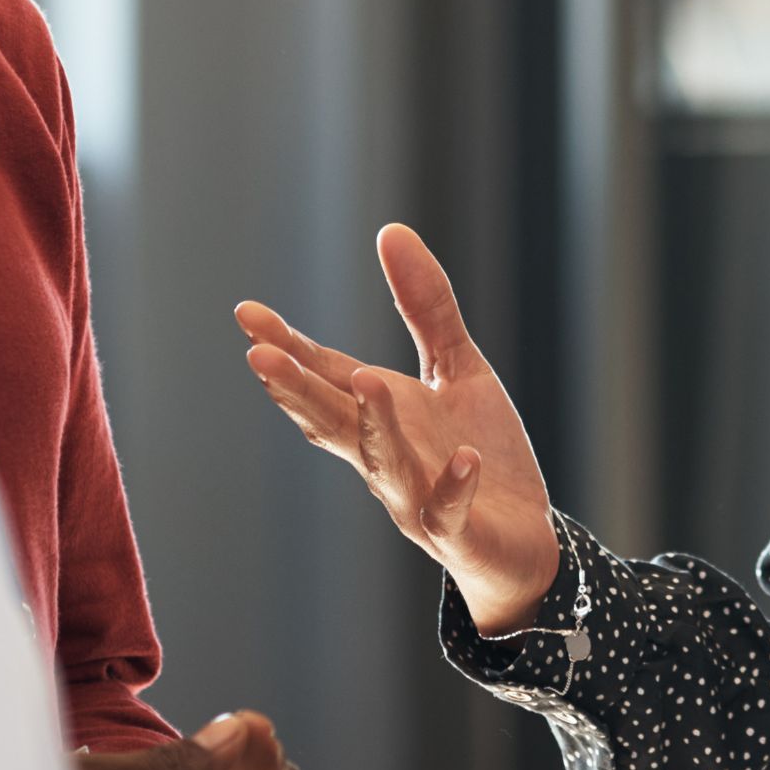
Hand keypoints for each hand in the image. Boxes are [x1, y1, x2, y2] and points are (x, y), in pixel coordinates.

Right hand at [236, 225, 561, 634]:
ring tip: (366, 382)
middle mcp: (383, 457)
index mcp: (378, 414)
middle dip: (297, 390)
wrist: (522, 540)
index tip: (247, 314)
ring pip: (383, 464)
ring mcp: (415, 498)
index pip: (324, 377)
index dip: (287, 348)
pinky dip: (452, 487)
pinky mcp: (458, 533)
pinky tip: (463, 459)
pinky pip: (448, 511)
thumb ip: (426, 306)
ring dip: (373, 426)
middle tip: (260, 357)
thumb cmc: (479, 452)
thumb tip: (391, 229)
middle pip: (332, 421)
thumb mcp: (458, 368)